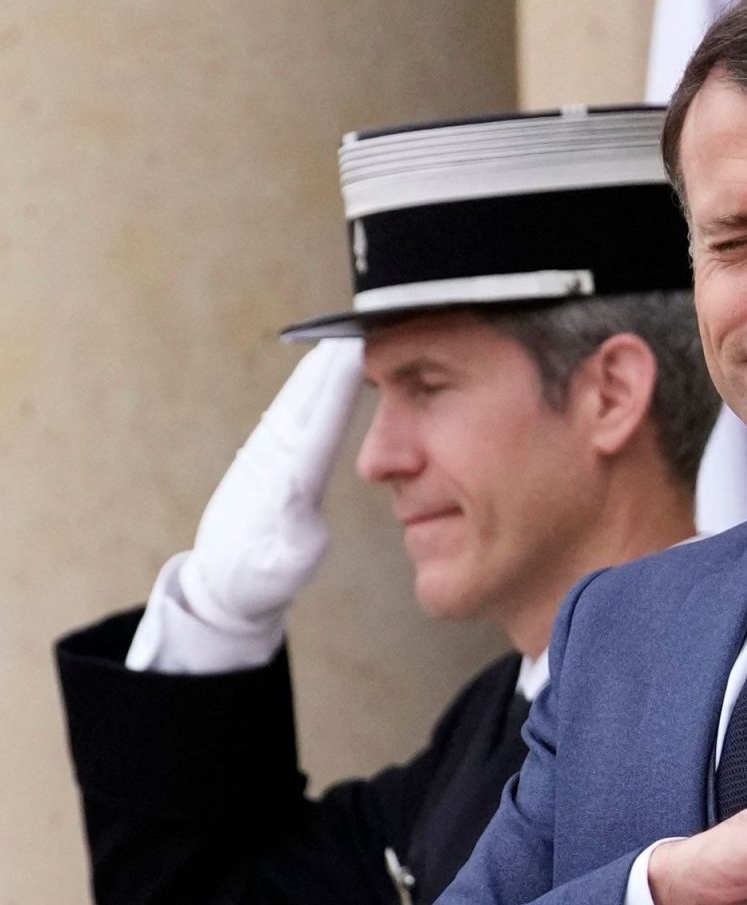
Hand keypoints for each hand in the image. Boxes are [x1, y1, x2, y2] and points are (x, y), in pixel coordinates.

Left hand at [179, 339, 364, 634]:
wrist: (221, 585)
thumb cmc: (259, 579)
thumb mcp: (287, 565)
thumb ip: (297, 531)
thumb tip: (296, 490)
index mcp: (289, 480)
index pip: (321, 421)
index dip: (340, 382)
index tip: (359, 347)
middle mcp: (276, 456)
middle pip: (309, 395)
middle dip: (337, 357)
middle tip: (367, 319)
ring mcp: (267, 451)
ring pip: (299, 396)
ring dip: (325, 363)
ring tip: (351, 331)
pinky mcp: (266, 453)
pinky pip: (294, 407)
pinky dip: (313, 381)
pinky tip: (324, 365)